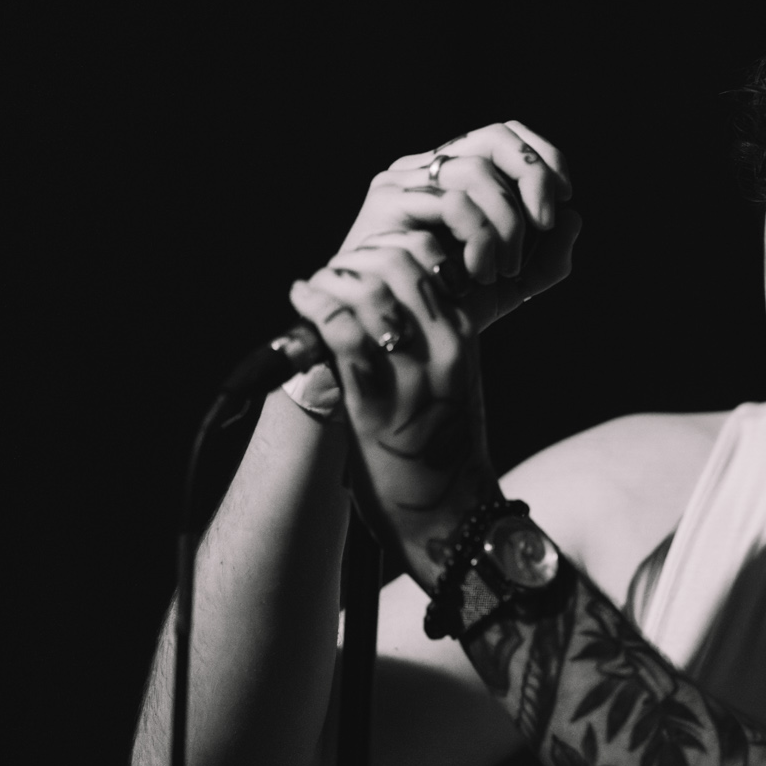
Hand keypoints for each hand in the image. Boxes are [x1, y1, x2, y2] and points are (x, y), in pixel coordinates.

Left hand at [287, 123, 581, 579]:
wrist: (453, 518)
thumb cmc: (445, 454)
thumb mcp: (456, 383)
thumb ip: (435, 340)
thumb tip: (391, 303)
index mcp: (465, 339)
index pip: (431, 260)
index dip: (391, 248)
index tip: (365, 264)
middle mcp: (443, 348)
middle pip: (399, 263)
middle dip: (358, 257)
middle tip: (334, 273)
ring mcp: (410, 374)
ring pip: (368, 290)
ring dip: (330, 280)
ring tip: (311, 288)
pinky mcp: (372, 403)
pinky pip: (341, 332)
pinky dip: (315, 305)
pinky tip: (301, 300)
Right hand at [336, 120, 578, 332]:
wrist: (395, 341)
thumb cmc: (450, 307)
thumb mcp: (514, 284)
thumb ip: (549, 257)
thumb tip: (573, 216)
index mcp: (454, 174)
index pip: (503, 134)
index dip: (542, 155)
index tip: (566, 195)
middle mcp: (426, 167)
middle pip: (493, 136)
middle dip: (532, 175)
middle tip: (544, 223)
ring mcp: (402, 181)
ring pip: (476, 170)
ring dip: (506, 222)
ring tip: (504, 268)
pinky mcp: (386, 203)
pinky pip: (452, 202)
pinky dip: (480, 237)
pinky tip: (478, 273)